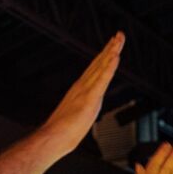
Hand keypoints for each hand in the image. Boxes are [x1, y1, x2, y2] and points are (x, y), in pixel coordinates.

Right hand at [39, 34, 123, 160]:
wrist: (53, 138)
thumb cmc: (62, 132)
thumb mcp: (75, 117)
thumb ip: (80, 110)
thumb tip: (82, 111)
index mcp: (81, 90)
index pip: (95, 70)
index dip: (105, 56)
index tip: (113, 45)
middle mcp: (83, 86)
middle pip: (99, 63)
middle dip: (110, 48)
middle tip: (119, 35)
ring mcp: (86, 90)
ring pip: (101, 67)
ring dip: (111, 52)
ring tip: (119, 39)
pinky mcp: (89, 98)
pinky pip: (101, 80)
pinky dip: (109, 67)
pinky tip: (115, 57)